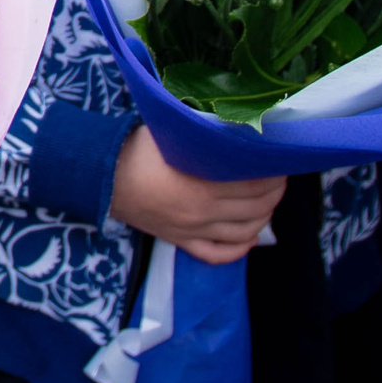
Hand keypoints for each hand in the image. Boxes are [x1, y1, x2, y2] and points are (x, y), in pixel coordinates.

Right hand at [107, 129, 285, 264]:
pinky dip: (240, 248)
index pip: (256, 184)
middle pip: (256, 208)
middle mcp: (202, 214)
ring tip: (269, 200)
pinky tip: (250, 236)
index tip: (280, 158)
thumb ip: (205, 134)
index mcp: (203, 186)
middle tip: (279, 175)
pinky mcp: (181, 241)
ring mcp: (192, 231)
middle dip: (275, 191)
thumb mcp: (173, 134)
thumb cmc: (136, 149)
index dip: (274, 172)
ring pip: (244, 233)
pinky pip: (219, 255)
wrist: (101, 176)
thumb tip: (238, 127)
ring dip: (265, 217)